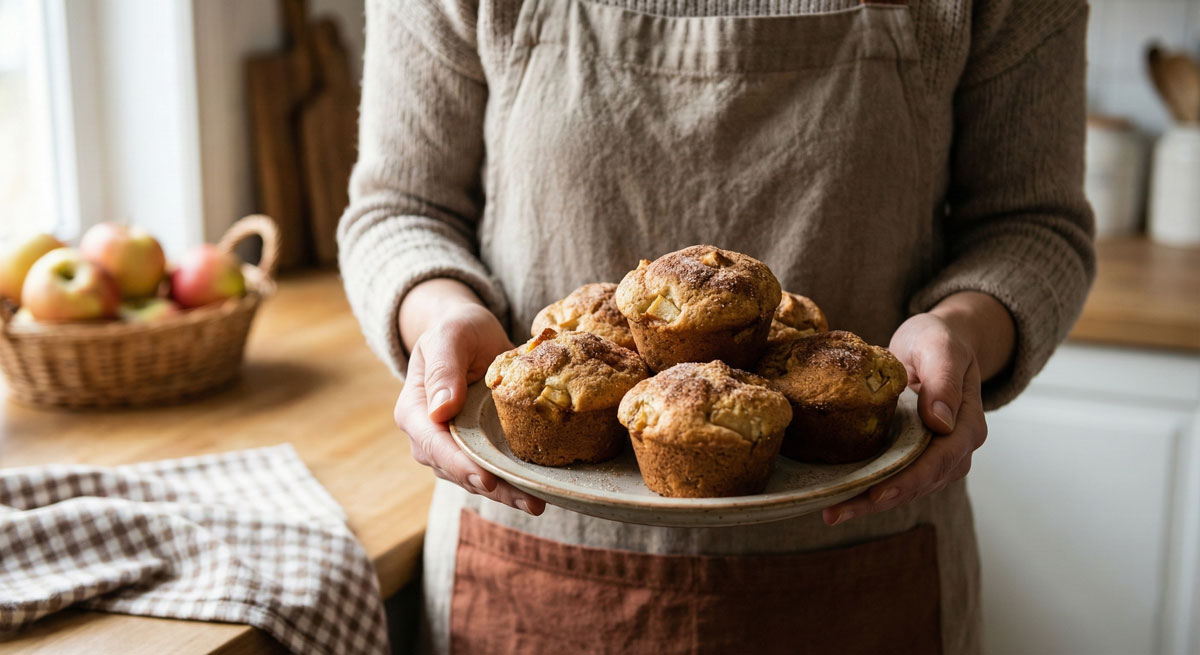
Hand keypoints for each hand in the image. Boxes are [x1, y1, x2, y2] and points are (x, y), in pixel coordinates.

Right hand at [394, 283, 545, 515]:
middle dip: (492, 487)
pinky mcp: (478, 447)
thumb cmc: (456, 329)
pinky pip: (493, 468)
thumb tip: (440, 410)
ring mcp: (453, 446)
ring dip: (506, 492)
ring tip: (538, 502)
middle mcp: (429, 436)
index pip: (433, 444)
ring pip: (476, 476)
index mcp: (415, 411)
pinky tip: (540, 490)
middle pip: (457, 469)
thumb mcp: (450, 337)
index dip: (459, 465)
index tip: (486, 479)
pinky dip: (513, 481)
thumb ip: (444, 368)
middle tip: (528, 502)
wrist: (469, 332)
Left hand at [822, 292, 1012, 525]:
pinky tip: (837, 496)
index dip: (907, 482)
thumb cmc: (938, 340)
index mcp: (967, 427)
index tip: (876, 495)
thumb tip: (940, 422)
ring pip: (904, 488)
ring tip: (830, 512)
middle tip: (836, 513)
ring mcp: (935, 456)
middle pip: (918, 484)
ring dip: (867, 502)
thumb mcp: (941, 348)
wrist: (935, 341)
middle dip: (877, 501)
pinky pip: (892, 476)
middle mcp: (955, 449)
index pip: (938, 462)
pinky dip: (866, 488)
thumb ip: (944, 380)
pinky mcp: (912, 454)